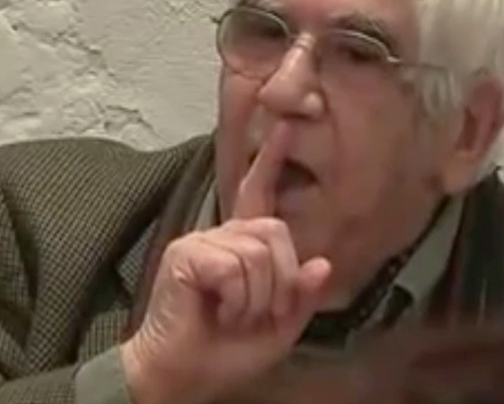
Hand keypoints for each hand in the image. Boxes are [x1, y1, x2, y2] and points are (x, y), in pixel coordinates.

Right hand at [121, 123, 331, 403]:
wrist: (180, 378)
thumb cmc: (224, 353)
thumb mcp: (277, 329)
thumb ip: (301, 297)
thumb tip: (323, 263)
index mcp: (242, 248)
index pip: (260, 196)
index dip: (272, 160)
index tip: (286, 126)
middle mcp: (222, 236)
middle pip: (275, 233)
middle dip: (279, 282)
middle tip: (258, 314)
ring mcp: (202, 242)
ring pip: (259, 254)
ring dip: (257, 300)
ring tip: (233, 317)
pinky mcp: (186, 255)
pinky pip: (235, 268)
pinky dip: (238, 302)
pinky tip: (219, 313)